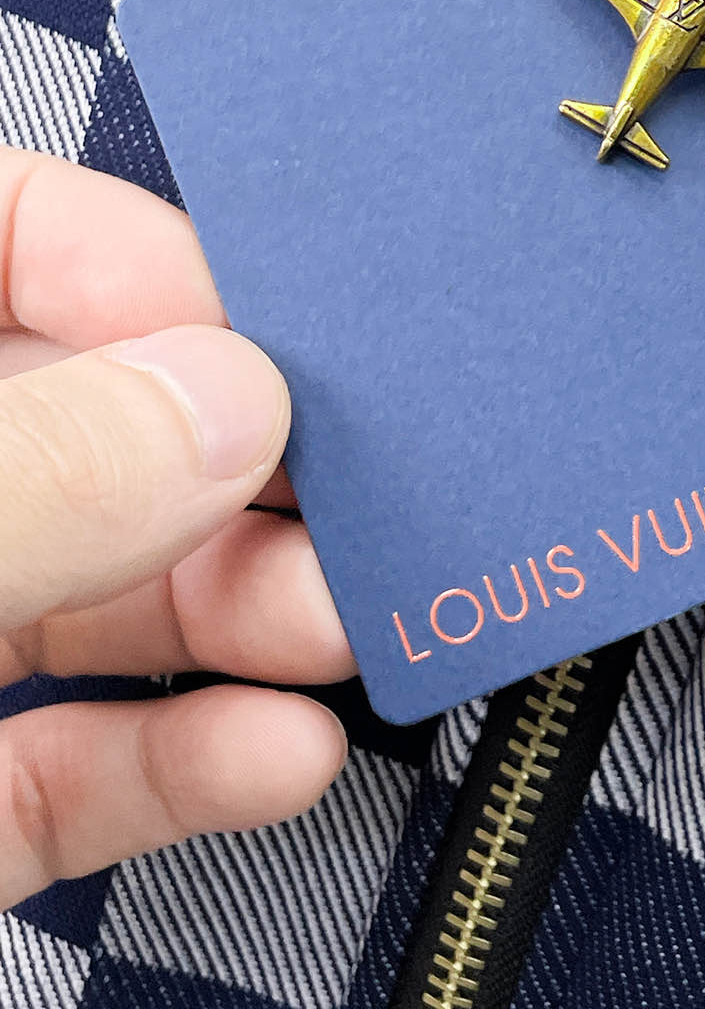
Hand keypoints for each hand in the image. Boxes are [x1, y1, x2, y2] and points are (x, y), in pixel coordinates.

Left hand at [0, 147, 352, 910]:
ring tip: (348, 617)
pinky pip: (80, 760)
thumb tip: (229, 402)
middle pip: (90, 419)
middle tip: (358, 479)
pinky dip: (189, 759)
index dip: (123, 249)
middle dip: (239, 455)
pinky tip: (277, 752)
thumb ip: (42, 474)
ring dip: (248, 607)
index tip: (253, 318)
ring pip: (103, 590)